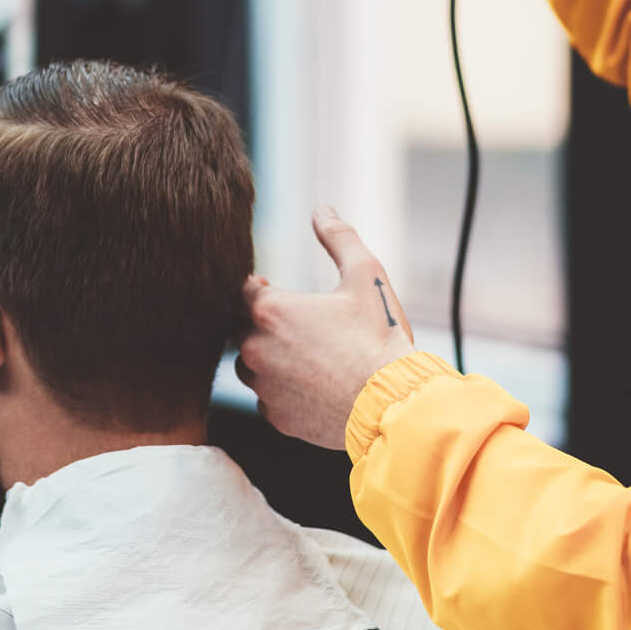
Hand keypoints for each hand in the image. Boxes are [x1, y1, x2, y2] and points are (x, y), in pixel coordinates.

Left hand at [236, 207, 416, 449]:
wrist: (391, 404)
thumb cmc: (379, 337)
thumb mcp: (366, 274)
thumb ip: (339, 237)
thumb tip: (323, 210)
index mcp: (271, 310)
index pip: (240, 290)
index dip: (256, 287)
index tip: (271, 288)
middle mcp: (255, 349)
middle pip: (239, 328)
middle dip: (259, 321)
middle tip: (294, 320)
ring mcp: (263, 388)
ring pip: (250, 365)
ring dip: (267, 356)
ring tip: (305, 353)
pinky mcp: (276, 419)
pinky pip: (267, 398)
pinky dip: (282, 389)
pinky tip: (312, 383)